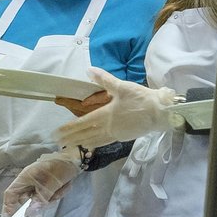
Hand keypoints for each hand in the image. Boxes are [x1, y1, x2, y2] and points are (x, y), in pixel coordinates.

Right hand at [1, 149, 80, 216]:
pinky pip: (49, 197)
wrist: (76, 158)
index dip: (8, 206)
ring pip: (40, 200)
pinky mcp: (47, 186)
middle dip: (41, 201)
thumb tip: (29, 213)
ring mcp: (38, 184)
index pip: (10, 194)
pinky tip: (64, 185)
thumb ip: (41, 198)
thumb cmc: (61, 166)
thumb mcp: (52, 183)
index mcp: (25, 177)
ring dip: (52, 197)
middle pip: (27, 200)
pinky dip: (57, 193)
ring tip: (61, 187)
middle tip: (53, 197)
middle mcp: (29, 182)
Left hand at [56, 67, 175, 146]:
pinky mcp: (123, 137)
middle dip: (71, 138)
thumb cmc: (141, 99)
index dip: (68, 128)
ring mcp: (116, 134)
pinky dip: (94, 144)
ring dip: (81, 143)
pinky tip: (91, 145)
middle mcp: (108, 127)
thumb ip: (104, 79)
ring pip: (94, 140)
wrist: (160, 112)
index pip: (82, 123)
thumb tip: (89, 70)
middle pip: (86, 134)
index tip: (57, 132)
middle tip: (57, 141)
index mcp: (106, 114)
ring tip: (70, 146)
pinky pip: (104, 142)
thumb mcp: (122, 86)